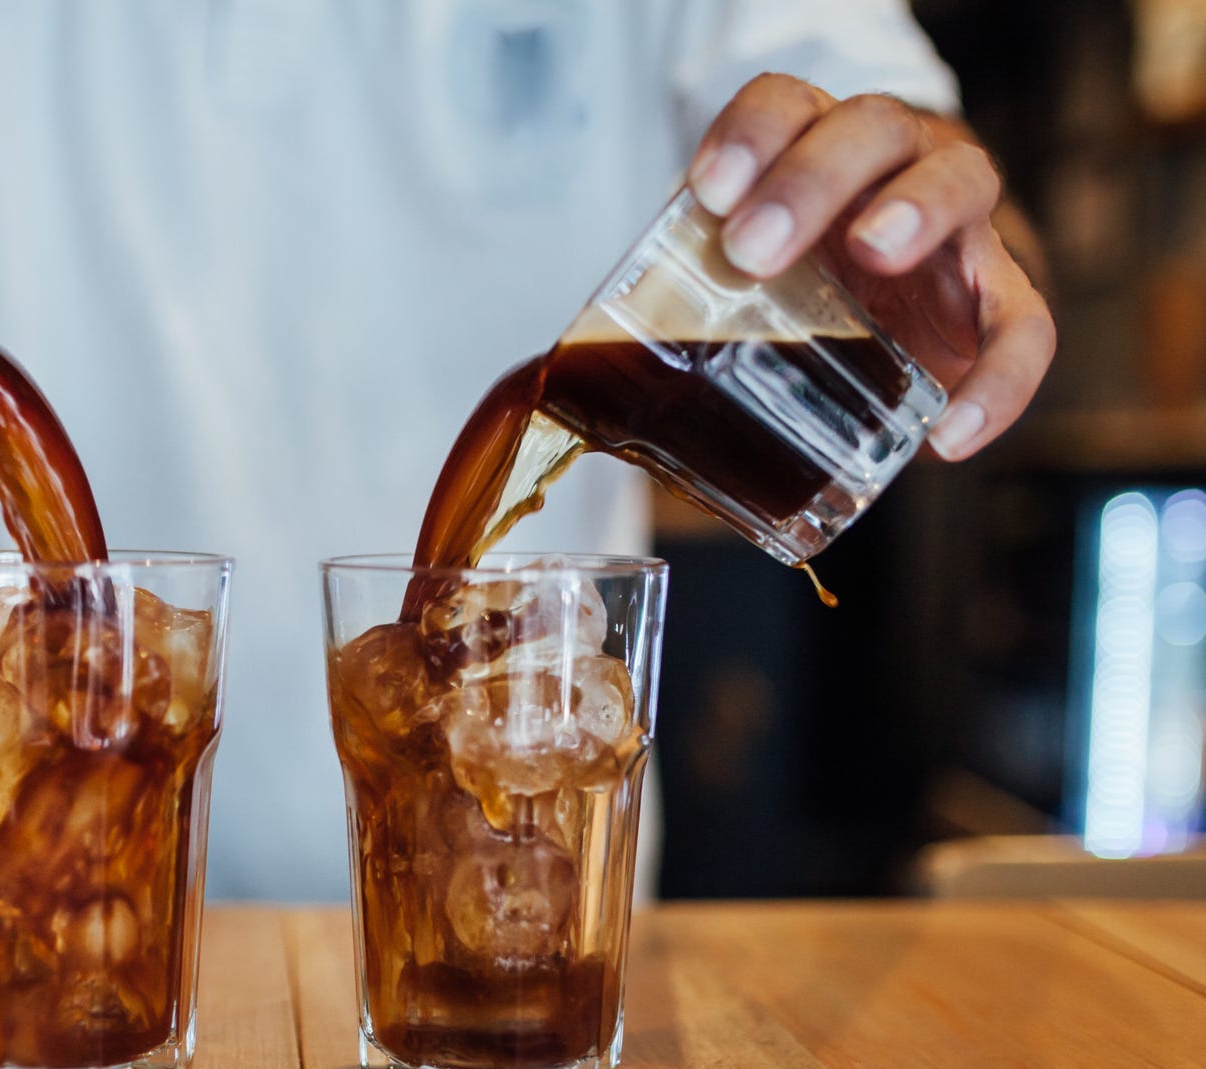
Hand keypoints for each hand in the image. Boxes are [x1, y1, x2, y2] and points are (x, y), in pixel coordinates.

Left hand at [687, 75, 1054, 460]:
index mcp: (814, 148)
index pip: (786, 105)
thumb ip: (676, 307)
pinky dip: (999, 378)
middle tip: (755, 245)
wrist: (887, 312)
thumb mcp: (731, 282)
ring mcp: (954, 226)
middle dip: (812, 178)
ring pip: (958, 180)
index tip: (707, 190)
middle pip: (871, 131)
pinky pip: (1023, 328)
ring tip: (874, 247)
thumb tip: (574, 396)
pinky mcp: (997, 298)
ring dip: (914, 207)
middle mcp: (893, 165)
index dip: (752, 135)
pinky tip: (952, 433)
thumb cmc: (792, 286)